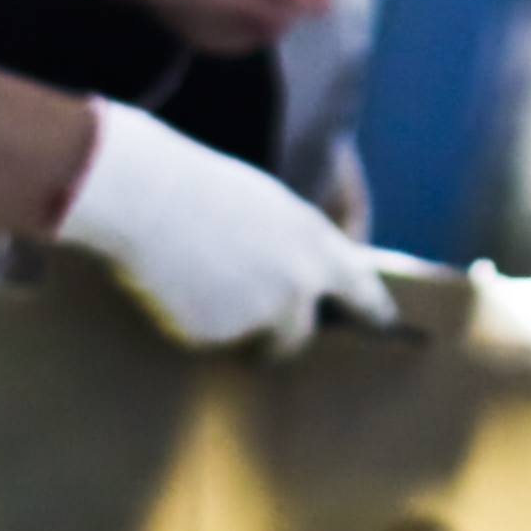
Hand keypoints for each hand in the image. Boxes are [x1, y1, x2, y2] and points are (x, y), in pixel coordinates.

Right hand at [51, 99, 391, 354]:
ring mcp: (259, 314)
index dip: (372, 311)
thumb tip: (297, 290)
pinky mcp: (218, 336)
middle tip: (251, 324)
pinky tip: (174, 287)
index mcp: (315, 243)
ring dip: (234, 330)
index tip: (384, 327)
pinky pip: (207, 341)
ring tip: (200, 283)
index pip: (361, 290)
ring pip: (250, 342)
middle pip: (299, 336)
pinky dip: (192, 323)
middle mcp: (298, 285)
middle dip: (277, 335)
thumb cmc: (198, 188)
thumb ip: (291, 248)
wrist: (146, 195)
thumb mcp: (265, 207)